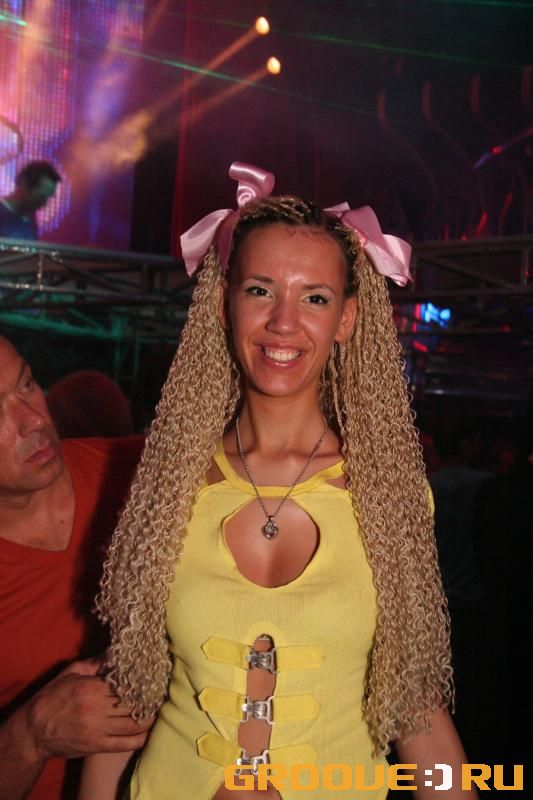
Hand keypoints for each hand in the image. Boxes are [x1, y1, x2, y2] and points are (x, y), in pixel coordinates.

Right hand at [25, 659, 152, 759]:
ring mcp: (97, 729)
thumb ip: (96, 662)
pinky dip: (139, 739)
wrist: (34, 729)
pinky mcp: (96, 746)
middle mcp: (97, 708)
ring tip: (157, 711)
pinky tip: (148, 733)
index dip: (141, 682)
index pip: (124, 684)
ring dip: (148, 718)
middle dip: (148, 699)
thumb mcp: (72, 672)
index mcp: (92, 687)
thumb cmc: (52, 697)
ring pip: (131, 723)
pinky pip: (123, 744)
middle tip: (160, 694)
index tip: (153, 679)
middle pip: (131, 703)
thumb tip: (115, 650)